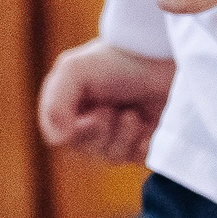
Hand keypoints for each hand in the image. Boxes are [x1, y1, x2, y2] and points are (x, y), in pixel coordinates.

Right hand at [36, 40, 174, 163]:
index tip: (95, 113)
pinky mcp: (143, 144)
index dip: (77, 131)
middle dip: (102, 131)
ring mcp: (117, 136)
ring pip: (111, 158)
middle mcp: (89, 125)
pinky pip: (138, 160)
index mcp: (67, 108)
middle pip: (86, 152)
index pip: (60, 138)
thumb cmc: (115, 61)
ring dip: (124, 134)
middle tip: (113, 108)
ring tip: (133, 113)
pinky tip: (146, 126)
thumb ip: (55, 106)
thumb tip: (61, 140)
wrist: (161, 57)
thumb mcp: (73, 71)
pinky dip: (143, 145)